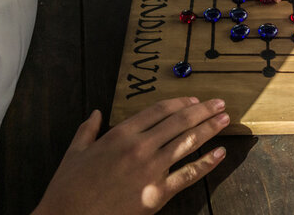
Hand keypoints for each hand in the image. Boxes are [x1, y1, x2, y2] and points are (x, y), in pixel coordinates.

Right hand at [33, 97, 228, 214]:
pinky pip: (188, 175)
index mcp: (120, 134)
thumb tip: (95, 113)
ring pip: (187, 143)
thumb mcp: (74, 152)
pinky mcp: (157, 193)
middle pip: (179, 122)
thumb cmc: (69, 188)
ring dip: (209, 129)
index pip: (159, 111)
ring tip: (224, 119)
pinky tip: (220, 153)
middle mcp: (140, 147)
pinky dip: (207, 163)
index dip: (180, 103)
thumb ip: (87, 129)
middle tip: (219, 104)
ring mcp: (151, 170)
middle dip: (203, 111)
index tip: (194, 100)